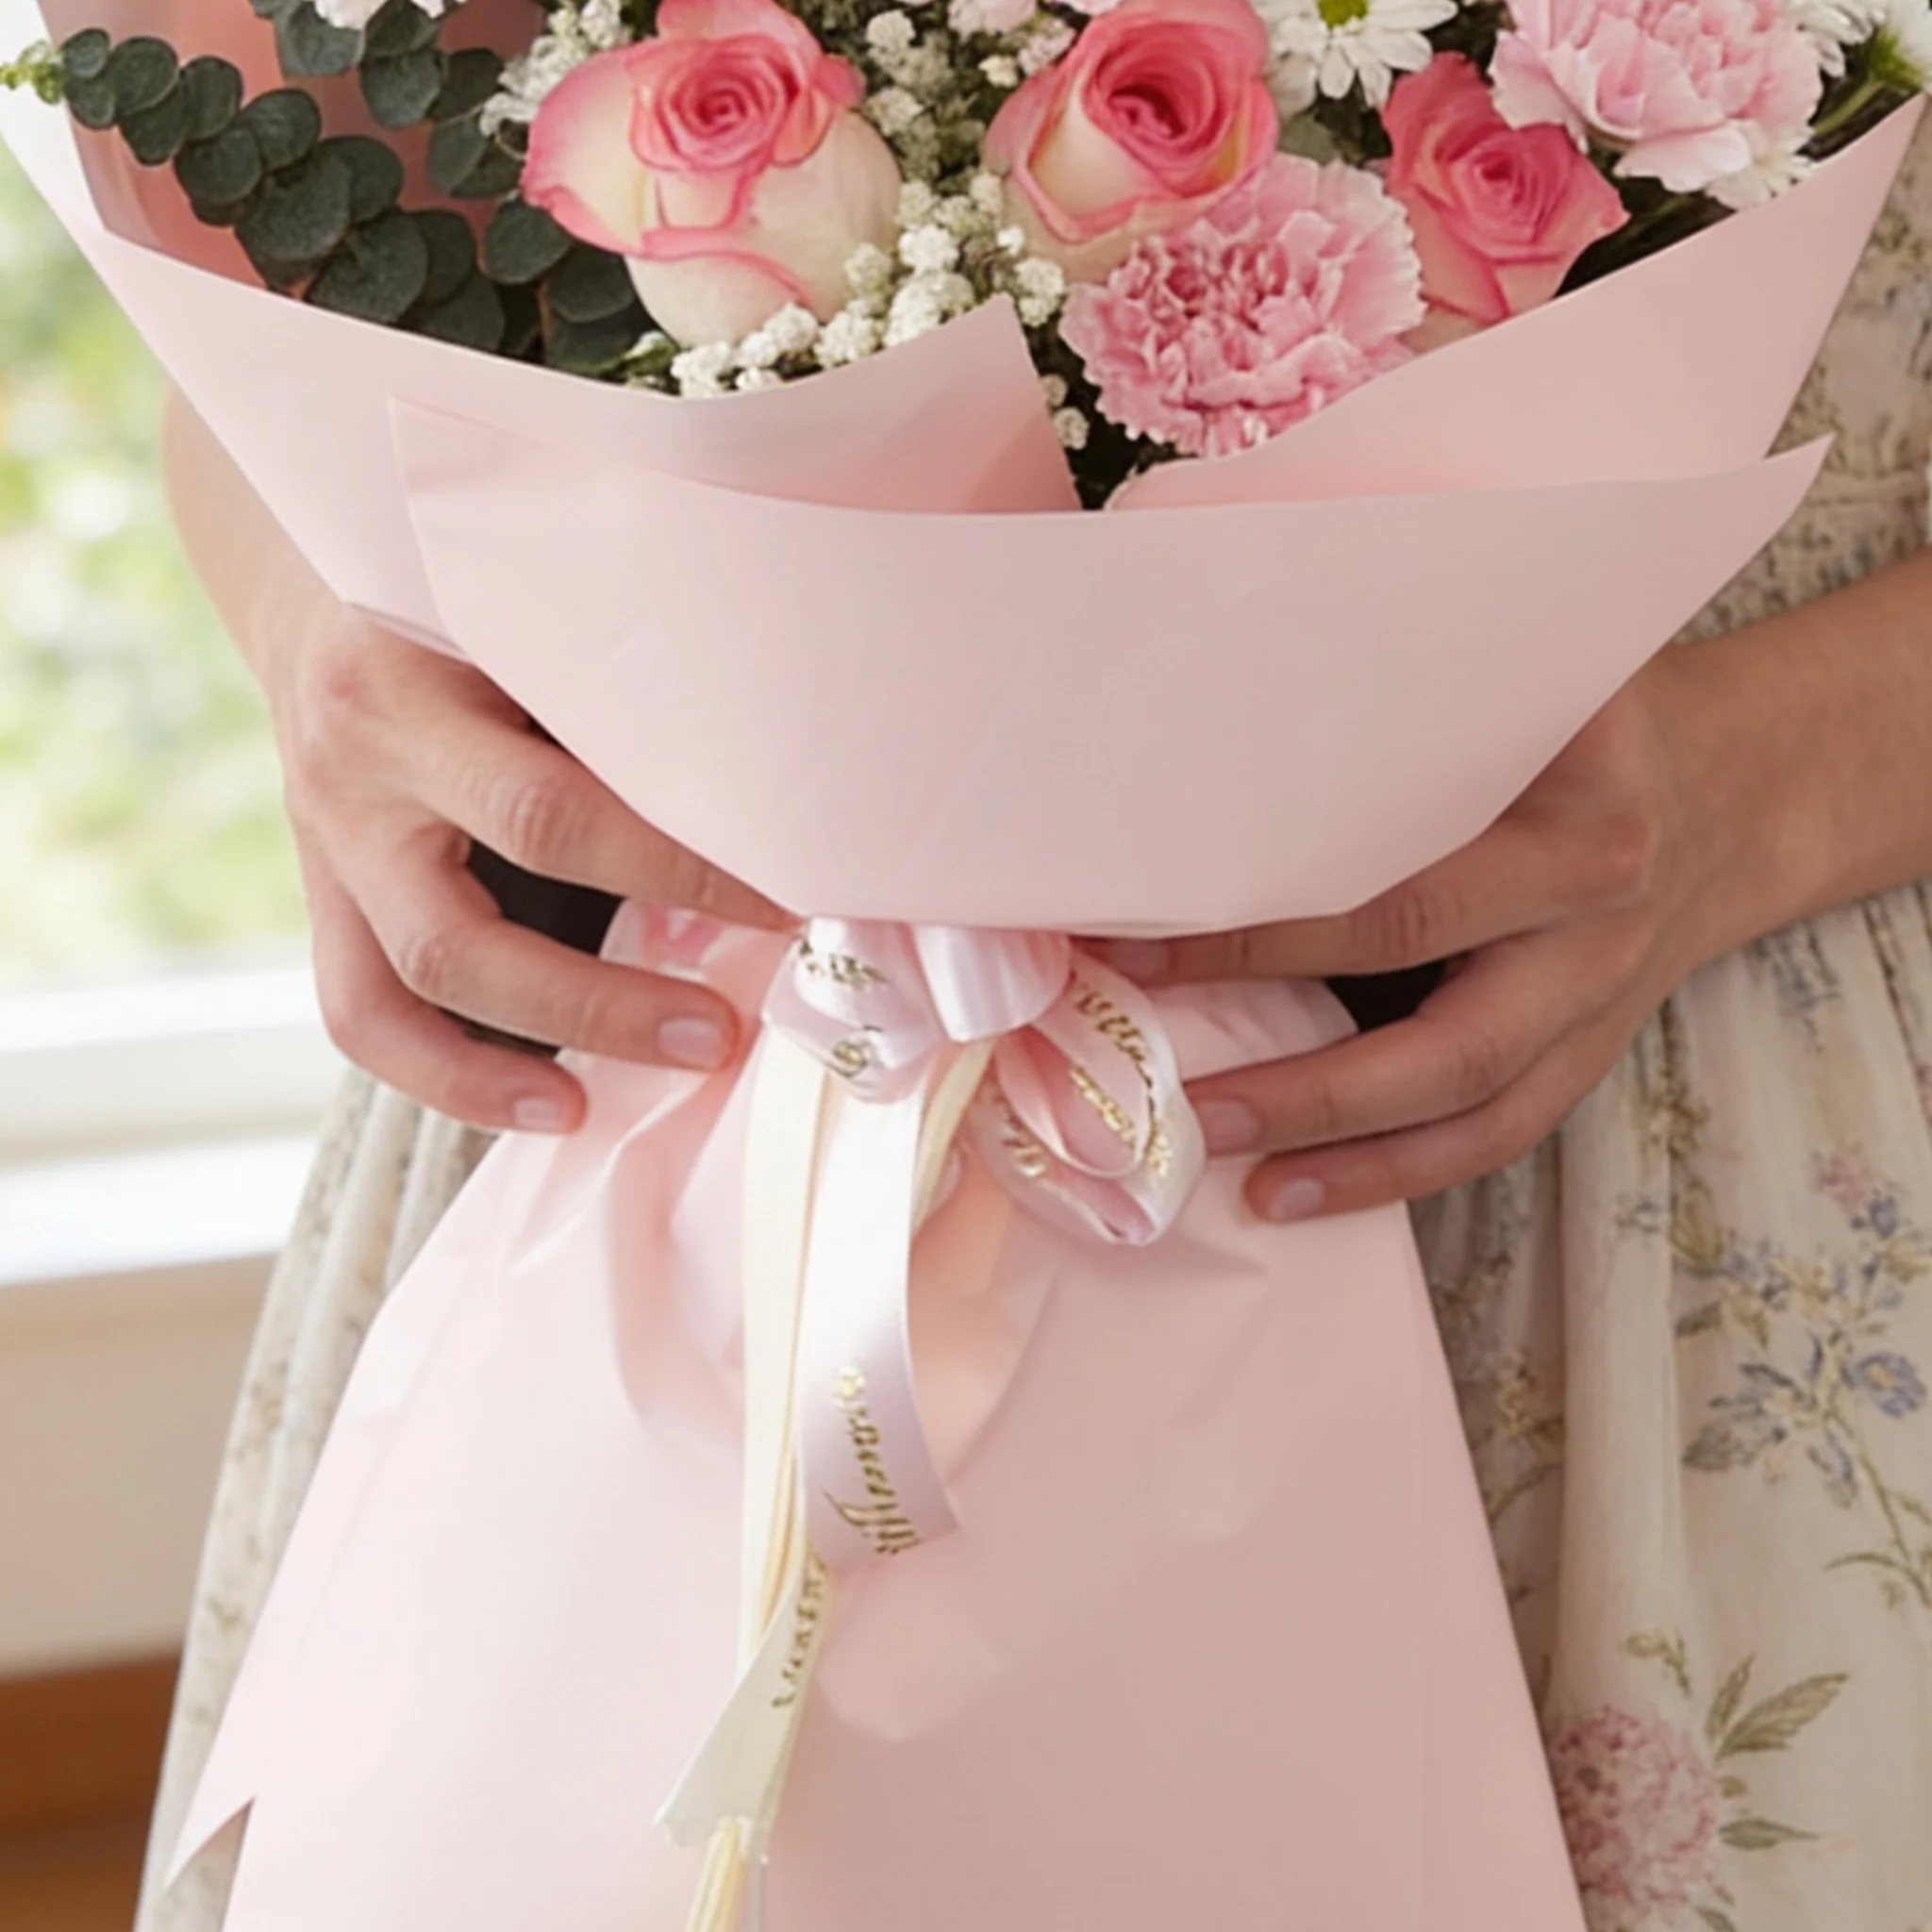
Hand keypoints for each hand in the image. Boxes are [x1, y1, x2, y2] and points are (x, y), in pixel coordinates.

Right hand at [266, 604, 790, 1131]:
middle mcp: (358, 771)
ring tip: (654, 1075)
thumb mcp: (526, 618)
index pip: (548, 807)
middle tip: (723, 1030)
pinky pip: (363, 1015)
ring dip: (543, 1043)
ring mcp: (329, 841)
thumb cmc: (467, 604)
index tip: (779, 902)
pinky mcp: (324, 896)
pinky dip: (454, 1076)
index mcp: (412, 685)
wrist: (325, 590)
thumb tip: (762, 802)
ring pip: (413, 982)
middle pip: (472, 923)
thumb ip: (608, 701)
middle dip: (608, 998)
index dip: (669, 870)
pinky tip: (549, 1107)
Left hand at [1092, 649, 1780, 1219]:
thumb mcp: (1517, 686)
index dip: (1265, 919)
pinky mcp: (1589, 1057)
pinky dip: (1390, 1173)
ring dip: (1335, 1138)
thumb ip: (1402, 711)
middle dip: (1298, 1057)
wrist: (1726, 794)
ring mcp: (1599, 995)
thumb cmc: (1580, 729)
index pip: (1398, 873)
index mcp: (1565, 798)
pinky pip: (1493, 1134)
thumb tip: (1204, 754)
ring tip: (1217, 1150)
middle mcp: (1592, 901)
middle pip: (1432, 997)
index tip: (1140, 934)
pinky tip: (1292, 1192)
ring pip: (1467, 1094)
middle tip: (1175, 1082)